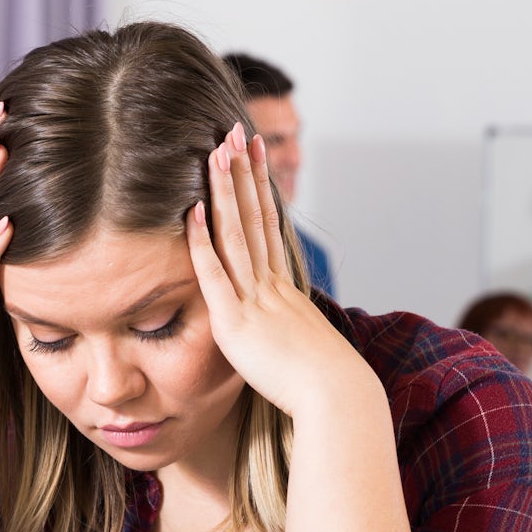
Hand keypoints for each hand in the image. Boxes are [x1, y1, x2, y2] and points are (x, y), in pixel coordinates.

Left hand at [186, 124, 374, 417]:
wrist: (337, 398)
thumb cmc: (328, 386)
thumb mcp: (308, 351)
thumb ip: (290, 335)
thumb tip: (288, 336)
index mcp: (285, 291)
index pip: (268, 227)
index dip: (259, 189)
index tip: (254, 156)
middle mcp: (271, 286)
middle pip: (254, 217)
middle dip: (244, 173)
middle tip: (235, 132)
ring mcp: (254, 301)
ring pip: (236, 234)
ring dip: (225, 191)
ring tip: (216, 151)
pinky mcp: (236, 324)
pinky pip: (216, 275)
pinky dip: (202, 242)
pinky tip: (193, 210)